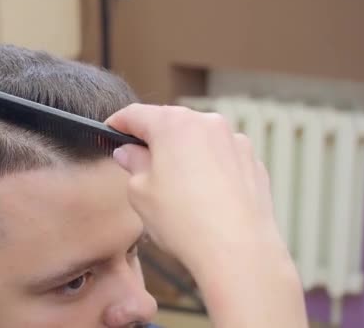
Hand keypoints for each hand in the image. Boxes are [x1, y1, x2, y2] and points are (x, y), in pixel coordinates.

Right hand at [106, 104, 307, 327]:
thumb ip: (133, 164)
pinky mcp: (252, 162)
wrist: (237, 250)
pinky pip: (221, 157)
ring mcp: (234, 142)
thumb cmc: (186, 222)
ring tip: (172, 188)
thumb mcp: (140, 192)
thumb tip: (130, 153)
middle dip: (152, 140)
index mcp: (174, 124)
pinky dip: (208, 168)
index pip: (136, 114)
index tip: (111, 130)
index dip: (118, 123)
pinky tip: (200, 196)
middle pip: (170, 124)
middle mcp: (207, 124)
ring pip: (198, 140)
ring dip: (182, 154)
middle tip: (137, 163)